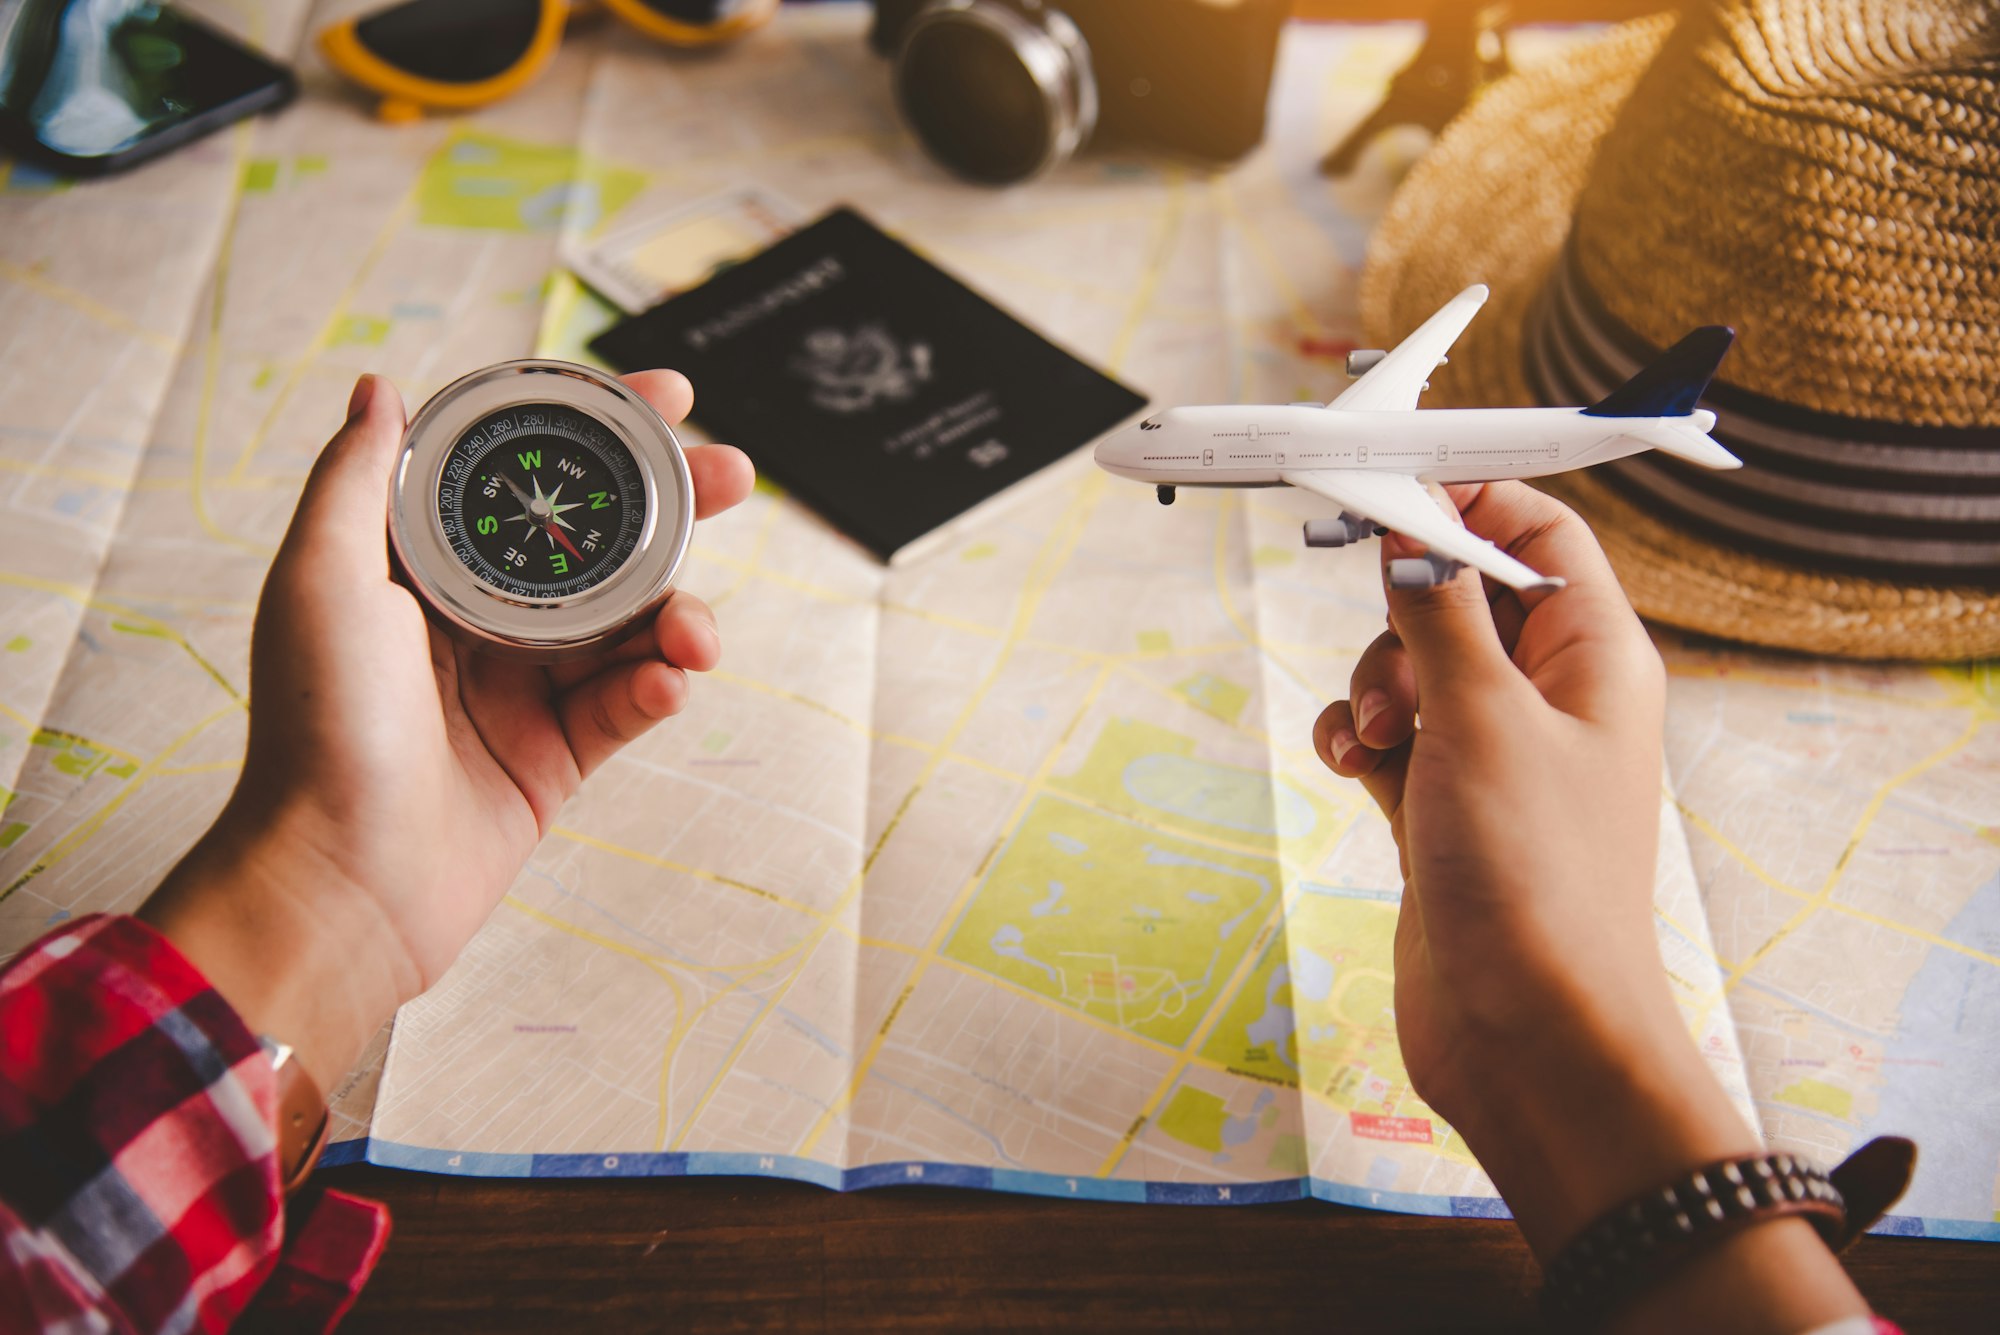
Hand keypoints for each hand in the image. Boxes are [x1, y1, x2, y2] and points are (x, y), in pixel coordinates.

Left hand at [140, 371, 754, 1090]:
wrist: (342, 884)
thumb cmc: (317, 730)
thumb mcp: (321, 581)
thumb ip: (357, 481)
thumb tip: (380, 387)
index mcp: (423, 566)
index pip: (523, 475)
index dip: (595, 430)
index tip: (666, 398)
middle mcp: (478, 618)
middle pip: (597, 541)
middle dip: (673, 508)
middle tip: (733, 478)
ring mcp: (522, 688)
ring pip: (629, 624)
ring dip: (678, 615)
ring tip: (697, 633)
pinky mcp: (556, 755)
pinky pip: (627, 703)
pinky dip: (658, 688)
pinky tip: (669, 684)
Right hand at [1314, 483, 1865, 1329]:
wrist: (1529, 1036)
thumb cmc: (1533, 878)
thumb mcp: (1481, 720)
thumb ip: (1439, 614)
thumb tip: (1412, 532)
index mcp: (1596, 659)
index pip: (1538, 534)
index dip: (1465, 504)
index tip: (1383, 500)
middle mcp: (1553, 700)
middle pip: (1462, 598)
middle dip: (1402, 618)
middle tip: (1394, 673)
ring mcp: (1497, 758)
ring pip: (1414, 669)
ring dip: (1371, 686)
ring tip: (1374, 741)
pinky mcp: (1446, 811)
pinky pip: (1391, 738)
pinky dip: (1358, 739)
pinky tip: (1349, 766)